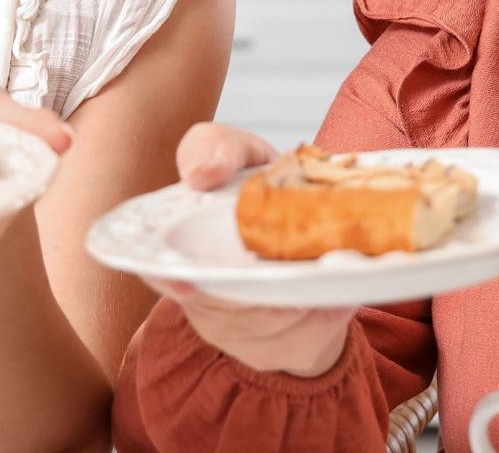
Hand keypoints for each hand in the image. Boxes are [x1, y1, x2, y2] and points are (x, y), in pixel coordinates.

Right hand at [144, 123, 352, 376]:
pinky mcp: (273, 351)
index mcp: (178, 249)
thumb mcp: (238, 153)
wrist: (302, 228)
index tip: (187, 284)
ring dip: (305, 301)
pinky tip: (340, 294)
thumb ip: (215, 147)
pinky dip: (326, 319)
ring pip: (270, 327)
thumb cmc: (257, 191)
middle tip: (308, 258)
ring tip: (338, 269)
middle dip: (269, 286)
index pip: (158, 270)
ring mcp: (234, 332)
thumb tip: (203, 171)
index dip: (169, 279)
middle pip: (229, 307)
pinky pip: (300, 344)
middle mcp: (200, 299)